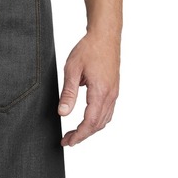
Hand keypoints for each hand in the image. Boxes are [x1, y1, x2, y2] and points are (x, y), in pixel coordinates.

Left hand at [58, 32, 119, 146]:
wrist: (105, 35)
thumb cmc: (89, 49)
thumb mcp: (72, 69)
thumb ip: (68, 93)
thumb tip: (62, 113)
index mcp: (100, 92)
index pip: (90, 122)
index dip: (78, 135)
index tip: (67, 142)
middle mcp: (110, 95)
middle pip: (98, 125)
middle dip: (83, 135)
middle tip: (67, 140)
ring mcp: (114, 93)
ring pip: (104, 119)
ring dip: (90, 129)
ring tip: (75, 133)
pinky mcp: (114, 89)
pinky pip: (108, 111)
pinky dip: (98, 120)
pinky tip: (88, 120)